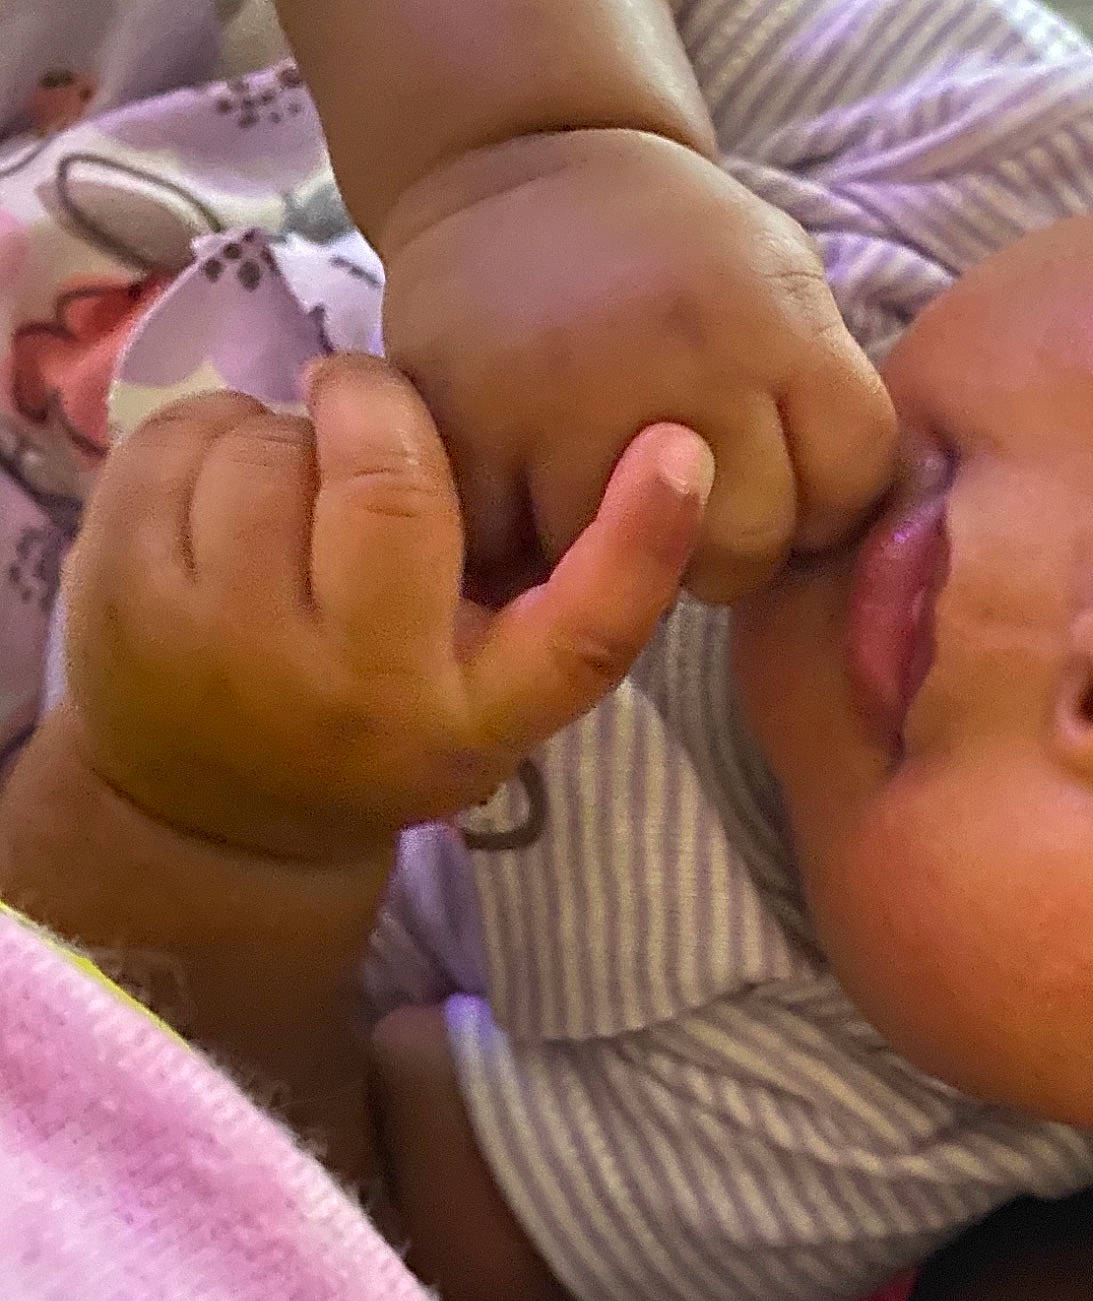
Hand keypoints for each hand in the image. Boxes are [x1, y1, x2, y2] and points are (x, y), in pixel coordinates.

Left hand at [58, 353, 709, 861]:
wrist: (217, 813)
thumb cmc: (384, 718)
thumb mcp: (488, 689)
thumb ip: (537, 595)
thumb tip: (614, 437)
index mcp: (476, 717)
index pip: (586, 638)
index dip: (644, 538)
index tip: (680, 448)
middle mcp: (364, 695)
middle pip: (393, 488)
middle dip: (381, 408)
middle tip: (374, 408)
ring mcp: (231, 651)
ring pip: (276, 447)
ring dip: (292, 432)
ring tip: (298, 484)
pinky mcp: (124, 596)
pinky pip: (182, 439)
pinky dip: (212, 432)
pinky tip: (227, 485)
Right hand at [378, 128, 895, 605]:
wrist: (519, 160)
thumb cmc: (677, 251)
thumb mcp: (783, 280)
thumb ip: (825, 395)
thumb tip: (852, 541)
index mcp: (777, 326)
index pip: (853, 485)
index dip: (830, 501)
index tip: (793, 478)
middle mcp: (682, 363)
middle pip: (749, 548)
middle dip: (733, 547)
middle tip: (696, 503)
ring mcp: (568, 402)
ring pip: (634, 573)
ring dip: (625, 555)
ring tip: (613, 489)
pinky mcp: (470, 431)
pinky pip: (522, 556)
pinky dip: (531, 545)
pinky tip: (540, 491)